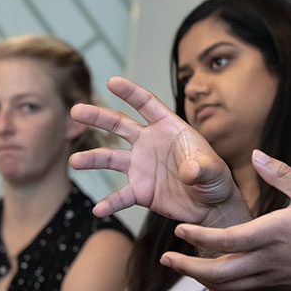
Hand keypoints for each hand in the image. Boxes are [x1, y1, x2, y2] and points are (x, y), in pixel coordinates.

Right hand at [69, 76, 246, 224]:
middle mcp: (150, 143)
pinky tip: (98, 209)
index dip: (131, 92)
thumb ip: (202, 167)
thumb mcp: (214, 170)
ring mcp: (141, 166)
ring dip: (92, 159)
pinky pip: (120, 196)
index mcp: (169, 128)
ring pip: (111, 158)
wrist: (211, 207)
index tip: (113, 81)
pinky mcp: (140, 190)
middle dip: (98, 117)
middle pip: (120, 125)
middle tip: (76, 111)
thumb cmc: (215, 180)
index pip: (147, 105)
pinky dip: (110, 203)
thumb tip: (189, 170)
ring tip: (75, 161)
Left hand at [161, 150, 290, 290]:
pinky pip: (239, 289)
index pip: (226, 241)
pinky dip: (219, 283)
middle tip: (165, 259)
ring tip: (181, 265)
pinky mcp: (272, 286)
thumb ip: (280, 173)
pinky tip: (211, 272)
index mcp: (271, 235)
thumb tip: (255, 154)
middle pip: (217, 273)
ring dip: (199, 277)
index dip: (199, 237)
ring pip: (225, 286)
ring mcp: (268, 277)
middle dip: (187, 268)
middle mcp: (265, 261)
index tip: (179, 229)